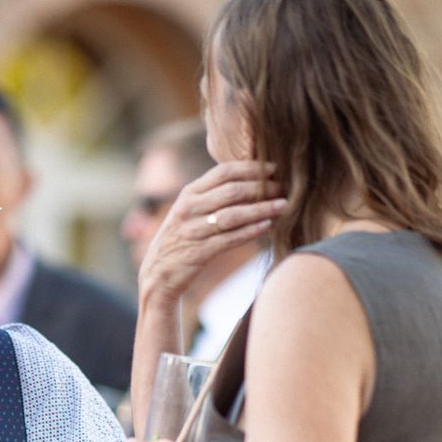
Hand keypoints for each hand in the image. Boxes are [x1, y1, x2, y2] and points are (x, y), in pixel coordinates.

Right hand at [138, 161, 285, 303]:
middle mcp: (189, 208)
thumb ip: (211, 195)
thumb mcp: (189, 211)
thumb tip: (247, 180)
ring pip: (233, 215)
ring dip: (261, 209)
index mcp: (189, 193)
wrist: (158, 274)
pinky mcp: (199, 252)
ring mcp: (193, 230)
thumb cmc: (181, 239)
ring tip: (282, 205)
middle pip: (231, 191)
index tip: (273, 168)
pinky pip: (230, 239)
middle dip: (261, 187)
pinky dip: (251, 231)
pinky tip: (268, 226)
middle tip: (283, 187)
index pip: (223, 172)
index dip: (251, 168)